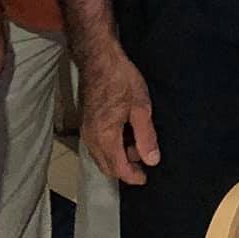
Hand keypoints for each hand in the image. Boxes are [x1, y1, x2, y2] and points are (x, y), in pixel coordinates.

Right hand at [79, 45, 160, 185]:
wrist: (99, 59)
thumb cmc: (121, 80)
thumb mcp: (141, 108)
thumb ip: (146, 136)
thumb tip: (152, 160)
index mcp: (104, 138)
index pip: (118, 169)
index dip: (133, 177)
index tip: (146, 178)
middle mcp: (91, 139)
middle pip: (106, 166)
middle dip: (125, 169)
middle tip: (144, 162)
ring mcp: (86, 131)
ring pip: (101, 156)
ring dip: (118, 158)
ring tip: (138, 146)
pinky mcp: (86, 122)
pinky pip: (97, 145)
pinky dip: (111, 148)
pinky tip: (125, 136)